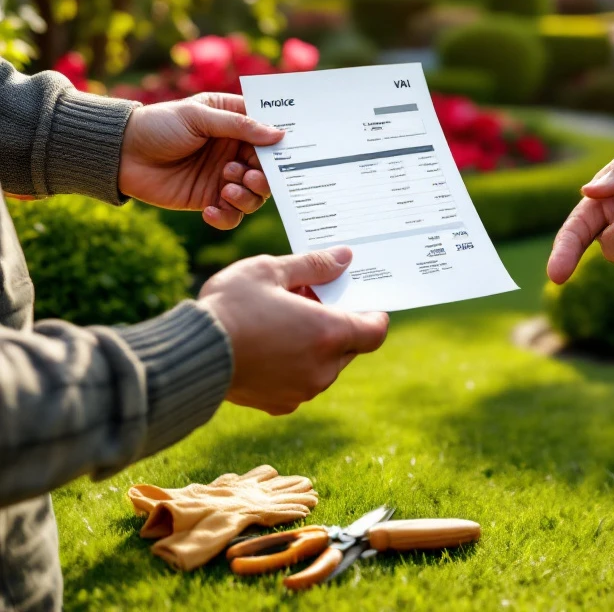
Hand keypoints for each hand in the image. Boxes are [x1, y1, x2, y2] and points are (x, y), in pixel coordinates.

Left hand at [118, 93, 284, 229]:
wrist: (121, 153)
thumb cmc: (158, 125)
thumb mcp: (198, 117)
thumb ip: (239, 126)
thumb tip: (279, 135)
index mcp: (234, 123)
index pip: (268, 135)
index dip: (277, 145)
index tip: (280, 152)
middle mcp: (233, 151)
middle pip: (267, 171)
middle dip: (263, 176)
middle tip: (247, 174)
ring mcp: (223, 178)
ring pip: (254, 196)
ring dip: (247, 195)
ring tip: (226, 187)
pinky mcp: (208, 199)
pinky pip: (231, 215)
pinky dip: (226, 216)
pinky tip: (209, 211)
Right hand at [198, 246, 389, 414]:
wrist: (189, 355)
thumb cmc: (230, 306)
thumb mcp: (270, 270)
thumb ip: (314, 265)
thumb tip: (345, 257)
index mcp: (328, 334)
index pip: (375, 330)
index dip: (371, 314)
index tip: (355, 301)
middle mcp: (323, 368)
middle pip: (350, 346)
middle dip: (335, 324)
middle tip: (305, 301)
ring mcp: (303, 390)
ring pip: (325, 365)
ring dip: (314, 346)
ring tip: (281, 322)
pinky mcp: (281, 404)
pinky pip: (301, 382)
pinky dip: (294, 366)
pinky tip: (268, 347)